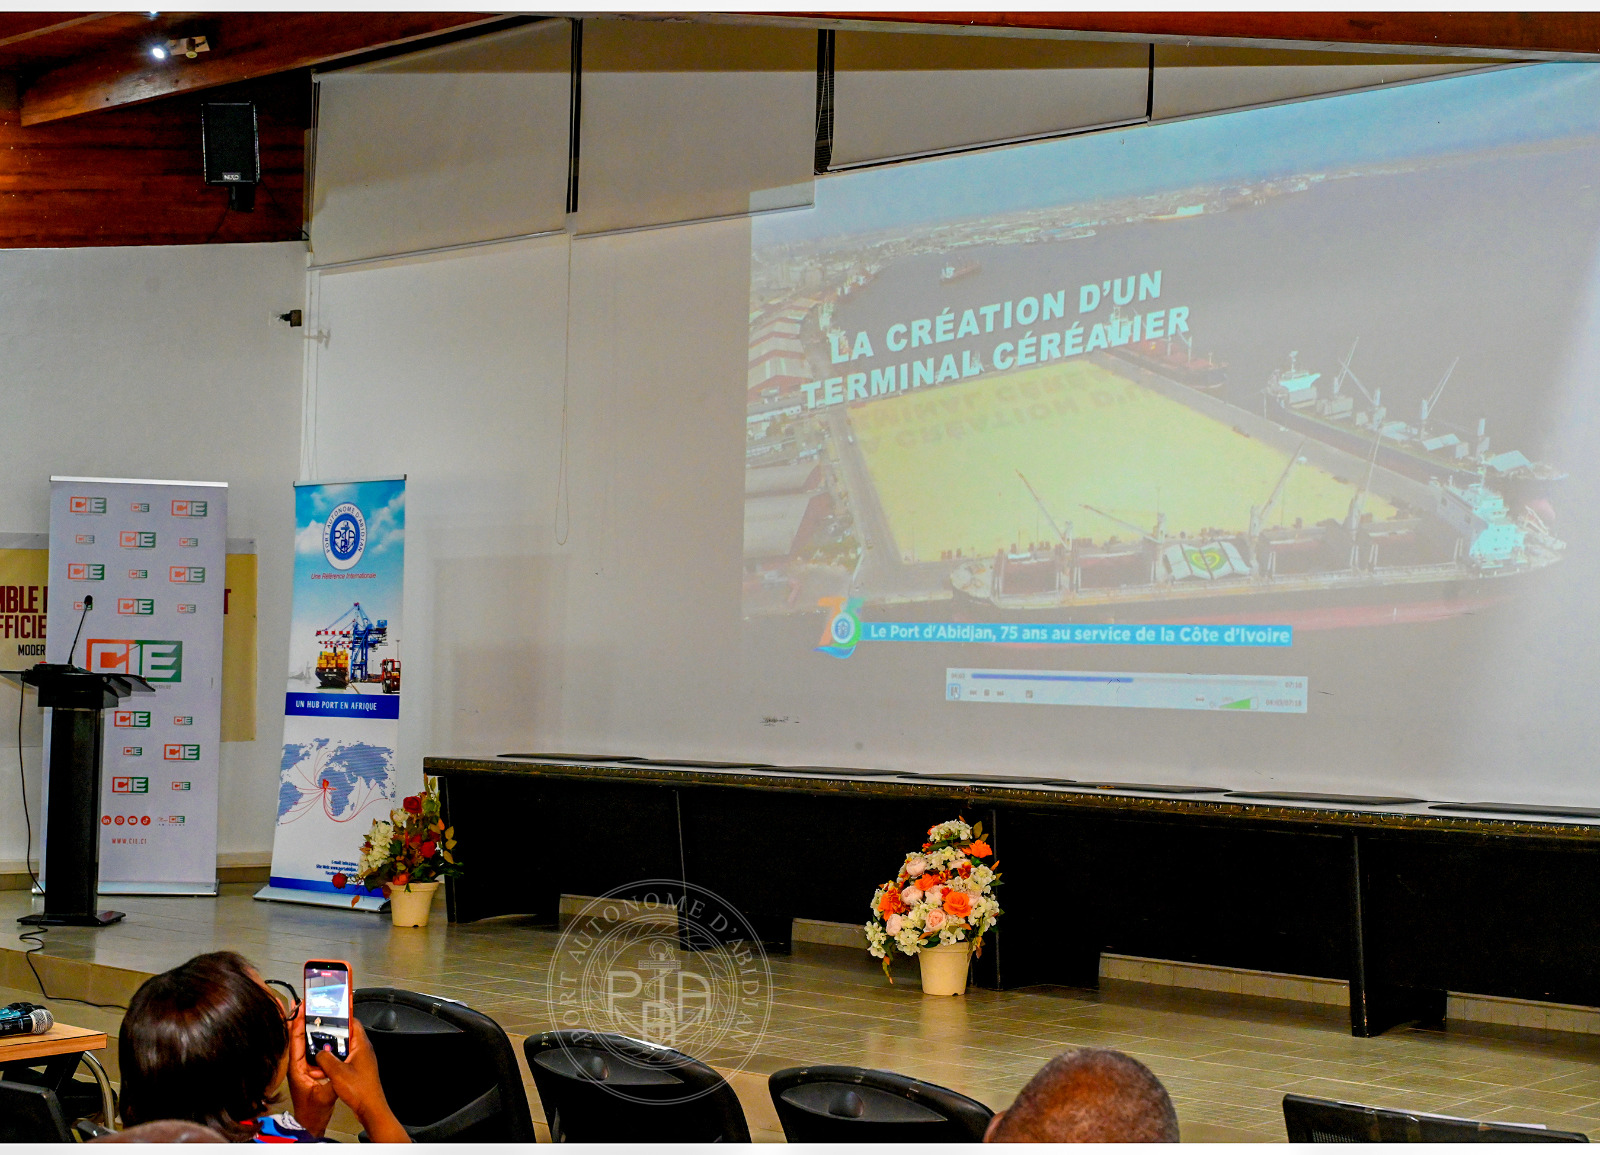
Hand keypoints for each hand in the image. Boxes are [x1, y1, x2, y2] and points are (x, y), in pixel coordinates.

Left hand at [286, 1004, 336, 1136]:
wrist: (310, 1123)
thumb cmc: (313, 1111)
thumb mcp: (325, 1094)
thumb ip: (332, 1077)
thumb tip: (338, 1061)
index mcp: (296, 1067)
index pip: (294, 1038)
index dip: (297, 1021)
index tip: (300, 1006)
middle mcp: (297, 1064)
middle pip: (298, 1035)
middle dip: (302, 1018)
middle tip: (308, 1003)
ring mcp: (303, 1066)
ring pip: (305, 1041)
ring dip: (309, 1026)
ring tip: (315, 1011)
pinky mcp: (309, 1068)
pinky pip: (311, 1048)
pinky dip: (316, 1037)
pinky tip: (324, 1030)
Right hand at [314, 1016, 410, 1142]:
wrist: (370, 1108)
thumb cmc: (359, 1089)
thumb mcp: (337, 1072)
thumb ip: (325, 1059)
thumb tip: (318, 1052)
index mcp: (362, 1045)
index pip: (353, 1022)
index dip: (341, 1016)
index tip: (328, 1014)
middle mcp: (363, 1050)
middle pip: (347, 1035)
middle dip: (332, 1035)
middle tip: (317, 1033)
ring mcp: (361, 1060)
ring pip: (344, 1049)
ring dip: (332, 1050)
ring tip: (318, 1050)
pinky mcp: (358, 1070)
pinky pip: (344, 1060)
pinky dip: (334, 1061)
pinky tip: (324, 1066)